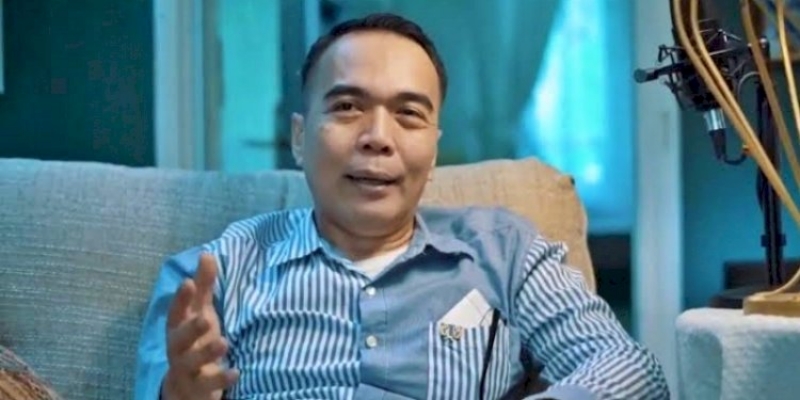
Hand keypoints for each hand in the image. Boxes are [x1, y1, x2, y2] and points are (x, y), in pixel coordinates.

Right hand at [161, 253, 238, 399]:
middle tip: (204, 318)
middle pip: (178, 339)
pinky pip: (208, 384)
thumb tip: (207, 254)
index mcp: (178, 328)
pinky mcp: (199, 387)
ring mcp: (187, 370)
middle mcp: (179, 349)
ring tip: (224, 343)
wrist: (187, 386)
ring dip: (206, 353)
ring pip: (190, 363)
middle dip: (190, 329)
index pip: (176, 312)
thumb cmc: (195, 341)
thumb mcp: (200, 313)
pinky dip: (222, 378)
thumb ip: (203, 286)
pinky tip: (237, 372)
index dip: (180, 299)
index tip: (188, 282)